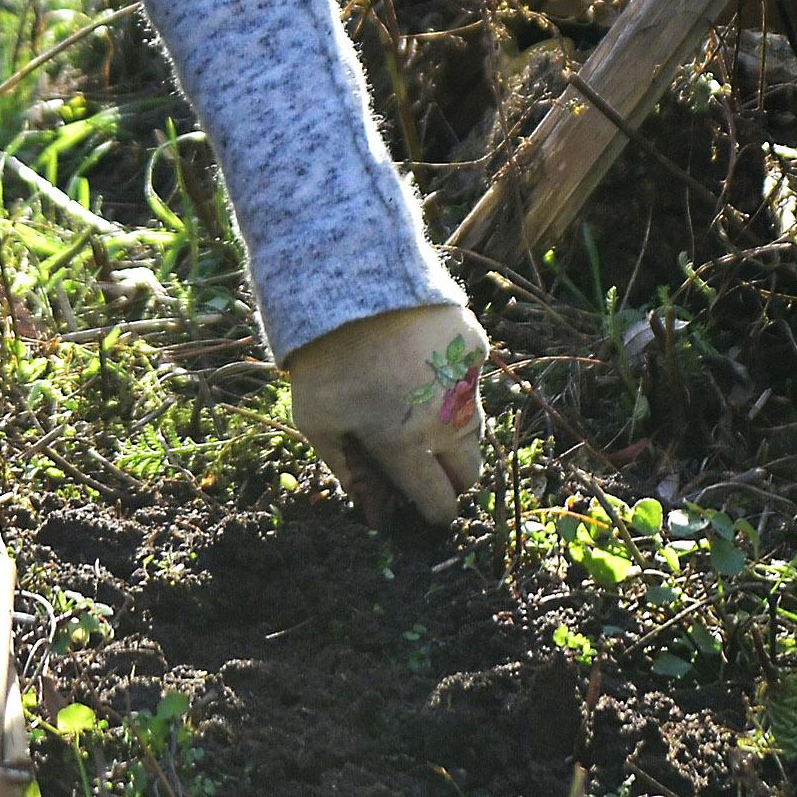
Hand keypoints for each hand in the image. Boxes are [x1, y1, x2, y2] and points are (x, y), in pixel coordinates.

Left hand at [281, 297, 490, 524]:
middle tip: (428, 466)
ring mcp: (467, 383)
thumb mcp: (318, 420)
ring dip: (458, 437)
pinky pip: (473, 382)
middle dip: (453, 480)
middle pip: (470, 474)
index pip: (440, 501)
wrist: (351, 282)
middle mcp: (446, 421)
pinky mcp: (476, 348)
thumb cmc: (326, 358)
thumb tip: (375, 515)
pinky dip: (456, 386)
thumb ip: (349, 473)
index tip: (426, 509)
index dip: (434, 512)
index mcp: (406, 445)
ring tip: (425, 418)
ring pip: (478, 431)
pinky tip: (425, 369)